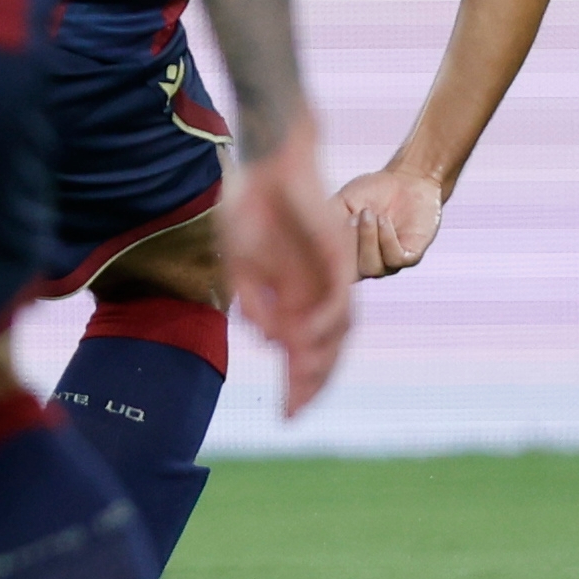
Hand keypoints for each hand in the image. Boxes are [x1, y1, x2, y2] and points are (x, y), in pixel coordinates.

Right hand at [218, 120, 354, 416]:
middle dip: (310, 383)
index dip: (295, 383)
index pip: (301, 350)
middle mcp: (316, 292)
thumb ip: (252, 300)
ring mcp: (330, 274)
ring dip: (320, 359)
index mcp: (293, 296)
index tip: (286, 416)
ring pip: (337, 330)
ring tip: (301, 384)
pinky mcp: (337, 255)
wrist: (270, 162)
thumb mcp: (240, 261)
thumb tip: (266, 339)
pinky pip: (338, 297)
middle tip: (295, 413)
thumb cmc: (252, 207)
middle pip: (324, 349)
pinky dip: (323, 321)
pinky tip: (306, 338)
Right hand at [334, 165, 443, 276]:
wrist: (405, 181)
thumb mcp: (341, 204)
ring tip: (369, 214)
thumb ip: (327, 221)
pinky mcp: (411, 257)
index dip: (328, 248)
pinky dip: (386, 238)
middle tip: (352, 216)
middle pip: (349, 272)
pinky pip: (395, 259)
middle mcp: (365, 265)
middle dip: (348, 243)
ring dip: (367, 239)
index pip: (331, 266)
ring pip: (371, 268)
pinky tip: (383, 219)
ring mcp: (387, 264)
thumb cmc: (370, 192)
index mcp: (345, 255)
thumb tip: (315, 236)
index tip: (330, 222)